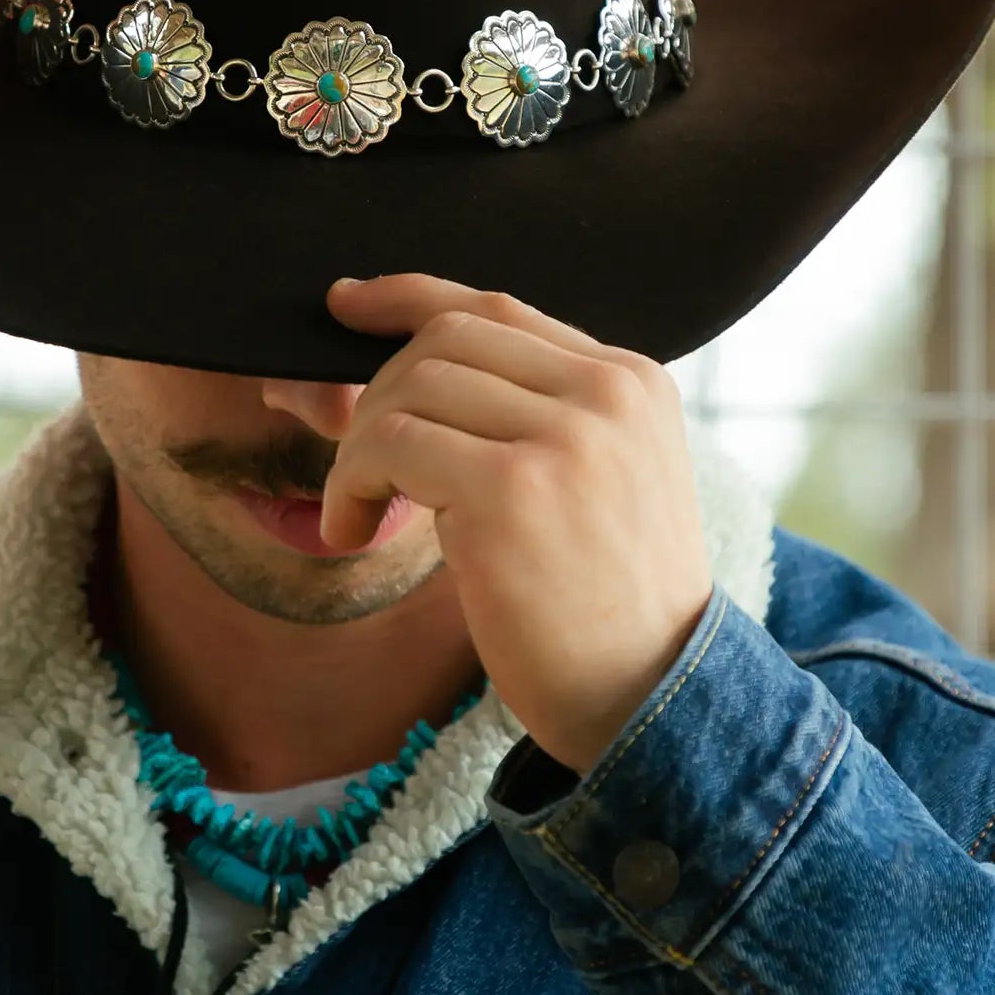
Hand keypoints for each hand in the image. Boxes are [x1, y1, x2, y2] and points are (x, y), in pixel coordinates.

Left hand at [320, 275, 712, 775]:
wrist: (647, 695)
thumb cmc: (606, 608)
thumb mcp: (601, 482)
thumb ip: (541, 417)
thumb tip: (413, 367)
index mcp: (633, 381)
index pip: (498, 307)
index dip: (408, 299)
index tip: (347, 305)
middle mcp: (607, 393)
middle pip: (445, 339)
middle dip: (375, 394)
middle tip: (356, 465)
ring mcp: (564, 437)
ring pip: (409, 388)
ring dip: (357, 450)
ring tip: (356, 511)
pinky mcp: (513, 489)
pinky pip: (389, 445)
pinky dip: (348, 485)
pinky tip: (351, 531)